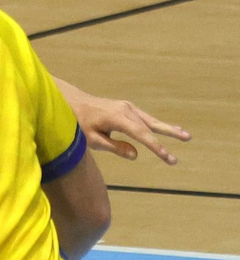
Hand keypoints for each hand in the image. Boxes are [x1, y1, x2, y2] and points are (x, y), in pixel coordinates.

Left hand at [64, 88, 190, 164]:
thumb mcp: (92, 139)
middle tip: (187, 140)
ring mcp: (126, 107)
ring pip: (150, 120)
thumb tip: (136, 155)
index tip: (168, 156)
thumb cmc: (79, 123)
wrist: (72, 102)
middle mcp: (124, 110)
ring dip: (168, 128)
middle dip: (169, 134)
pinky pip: (145, 118)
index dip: (155, 146)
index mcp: (116, 118)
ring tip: (186, 136)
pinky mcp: (126, 108)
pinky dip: (157, 125)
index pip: (140, 134)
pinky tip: (170, 128)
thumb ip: (114, 147)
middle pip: (150, 125)